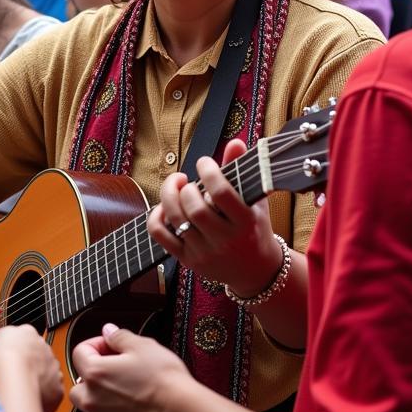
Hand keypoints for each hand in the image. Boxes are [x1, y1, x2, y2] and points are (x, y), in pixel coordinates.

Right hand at [0, 324, 63, 411]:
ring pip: (46, 373)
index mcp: (27, 332)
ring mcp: (53, 367)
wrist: (14, 379)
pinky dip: (44, 396)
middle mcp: (44, 347)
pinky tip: (31, 400)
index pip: (23, 338)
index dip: (14, 351)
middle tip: (13, 377)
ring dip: (37, 380)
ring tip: (21, 390)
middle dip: (28, 365)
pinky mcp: (58, 386)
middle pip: (37, 355)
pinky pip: (52, 391)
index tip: (7, 361)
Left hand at [69, 323, 192, 411]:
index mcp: (95, 373)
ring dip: (99, 405)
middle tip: (115, 373)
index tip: (111, 346)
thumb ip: (120, 337)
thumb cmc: (164, 380)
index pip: (80, 352)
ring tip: (121, 397)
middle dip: (92, 378)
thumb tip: (108, 331)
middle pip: (78, 386)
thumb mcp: (143, 346)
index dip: (96, 344)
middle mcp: (92, 400)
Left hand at [147, 139, 281, 297]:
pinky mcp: (188, 261)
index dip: (209, 171)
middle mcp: (226, 240)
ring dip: (169, 196)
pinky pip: (161, 237)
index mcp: (246, 222)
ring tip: (176, 186)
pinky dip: (155, 217)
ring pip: (177, 221)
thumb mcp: (255, 199)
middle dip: (185, 187)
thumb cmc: (255, 227)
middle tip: (186, 180)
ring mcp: (205, 252)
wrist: (256, 270)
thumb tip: (234, 141)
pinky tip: (164, 207)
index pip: (222, 193)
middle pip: (195, 208)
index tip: (204, 162)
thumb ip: (242, 169)